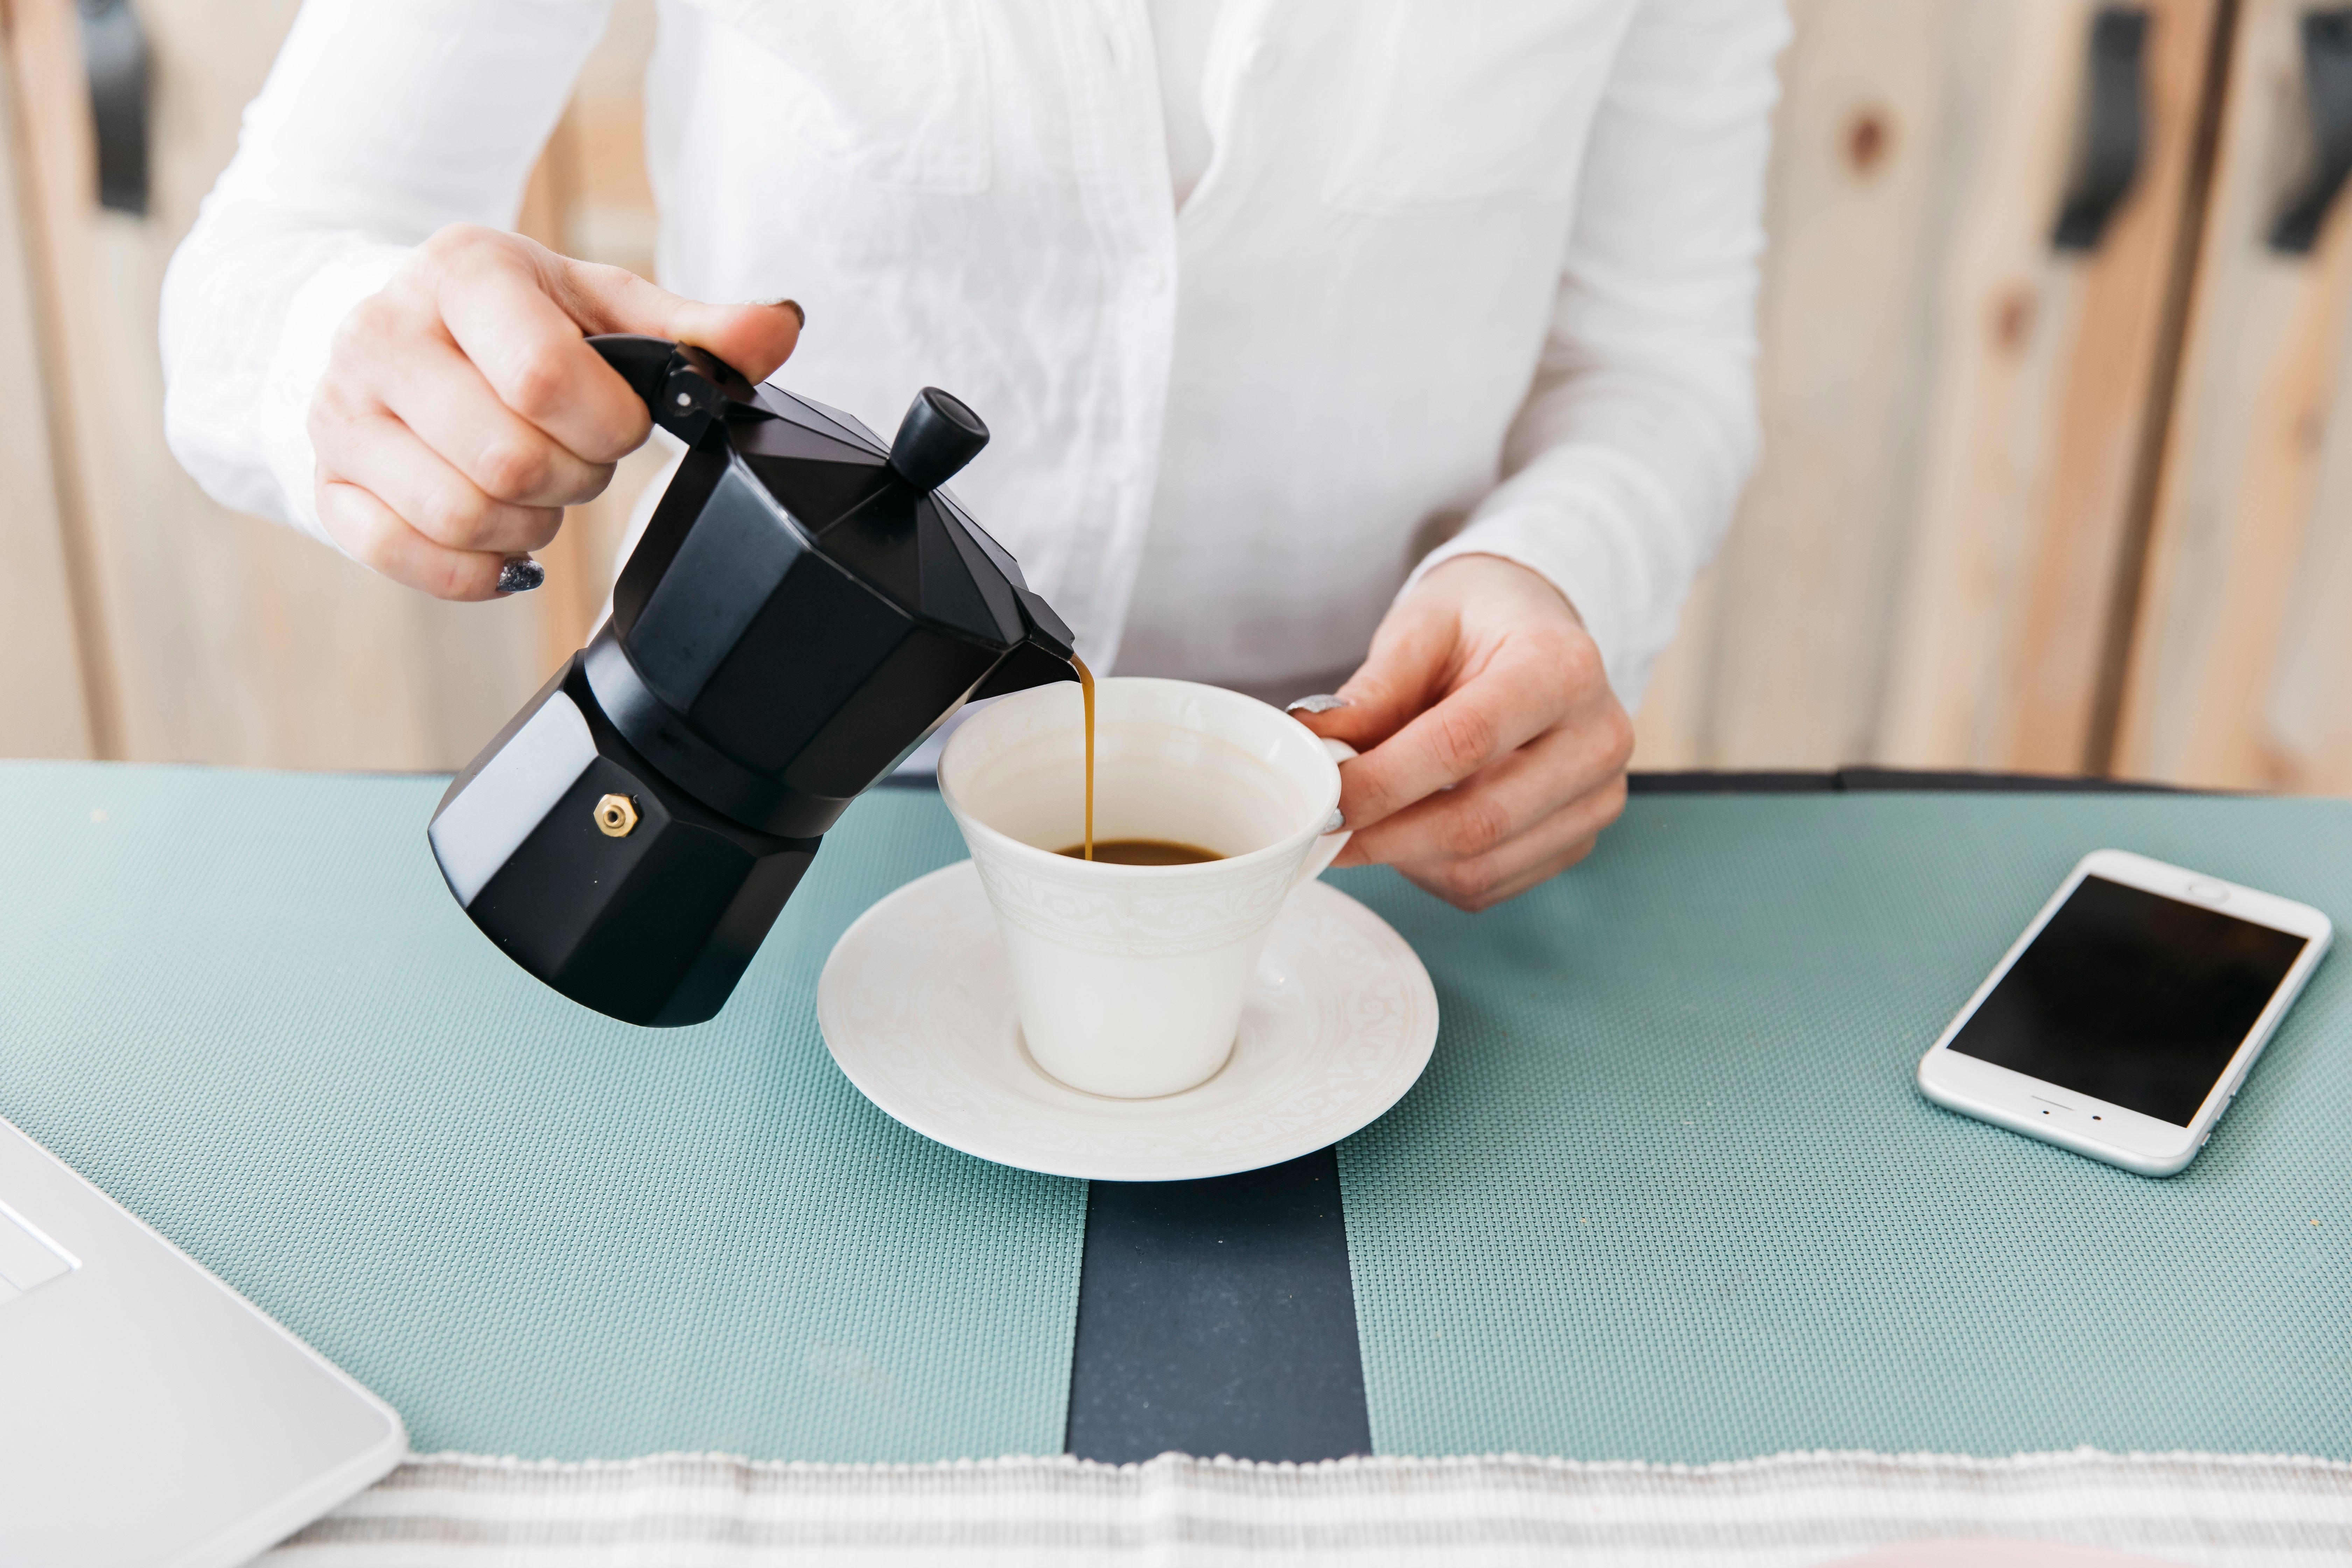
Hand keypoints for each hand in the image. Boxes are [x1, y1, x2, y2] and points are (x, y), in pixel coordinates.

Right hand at [309, 224, 803, 599]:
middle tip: (576, 454)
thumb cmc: (513, 318)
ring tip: (537, 485)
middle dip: (572, 476)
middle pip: (508, 460)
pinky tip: (500, 537)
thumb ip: (695, 327)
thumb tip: (776, 330)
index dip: (607, 423)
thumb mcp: (603, 302)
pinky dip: (476, 569)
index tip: (616, 417)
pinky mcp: (328, 483)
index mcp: (461, 272)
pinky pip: (410, 559)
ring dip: (529, 522)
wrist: (399, 324)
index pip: (545, 378)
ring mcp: (342, 415)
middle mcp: (382, 336)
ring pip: (463, 517)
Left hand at [1292, 555, 1632, 910]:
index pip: (1465, 742)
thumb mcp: (1422, 628)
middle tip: (1321, 831)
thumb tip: (1315, 741)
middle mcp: (1597, 739)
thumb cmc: (1478, 623)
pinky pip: (1491, 884)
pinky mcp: (1580, 839)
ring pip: (1482, 866)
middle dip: (1384, 836)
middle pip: (1479, 819)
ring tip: (1362, 824)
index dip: (1384, 781)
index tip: (1324, 798)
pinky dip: (1431, 872)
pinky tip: (1408, 833)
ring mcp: (1598, 797)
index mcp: (1564, 669)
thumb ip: (1375, 690)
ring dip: (1403, 859)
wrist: (1538, 633)